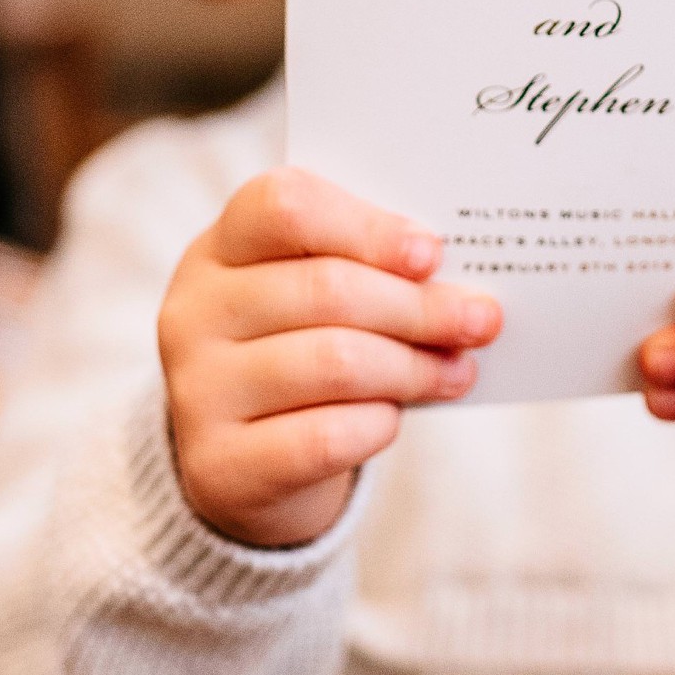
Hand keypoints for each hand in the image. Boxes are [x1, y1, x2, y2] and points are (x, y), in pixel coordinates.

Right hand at [158, 170, 500, 548]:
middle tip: (481, 319)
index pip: (282, 206)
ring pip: (334, 363)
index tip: (432, 255)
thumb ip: (367, 274)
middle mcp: (193, 313)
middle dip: (418, 307)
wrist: (242, 468)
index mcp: (219, 249)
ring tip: (459, 369)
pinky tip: (396, 418)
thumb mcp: (314, 300)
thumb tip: (458, 286)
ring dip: (413, 367)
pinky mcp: (219, 466)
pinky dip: (378, 424)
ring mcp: (198, 391)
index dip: (367, 227)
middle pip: (325, 288)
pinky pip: (325, 436)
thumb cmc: (299, 355)